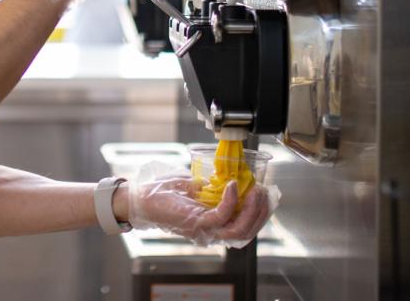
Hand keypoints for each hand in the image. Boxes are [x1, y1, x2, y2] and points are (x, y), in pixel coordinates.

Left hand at [129, 176, 271, 246]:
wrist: (141, 198)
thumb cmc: (164, 193)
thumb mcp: (195, 186)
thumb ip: (213, 186)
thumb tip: (228, 177)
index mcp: (213, 225)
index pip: (245, 227)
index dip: (261, 214)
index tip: (268, 196)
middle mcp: (211, 232)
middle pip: (247, 232)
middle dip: (261, 213)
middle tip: (265, 192)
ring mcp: (204, 230)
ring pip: (239, 230)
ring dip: (251, 209)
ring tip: (255, 190)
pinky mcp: (196, 224)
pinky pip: (221, 217)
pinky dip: (231, 201)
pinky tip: (233, 186)